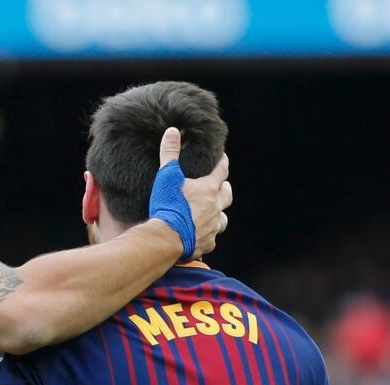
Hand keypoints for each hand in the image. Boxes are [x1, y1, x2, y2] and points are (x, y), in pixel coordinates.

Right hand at [150, 127, 232, 258]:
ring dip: (218, 215)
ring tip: (210, 214)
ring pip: (222, 219)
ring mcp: (212, 227)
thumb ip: (170, 154)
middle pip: (227, 195)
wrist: (166, 239)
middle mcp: (215, 208)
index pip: (221, 171)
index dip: (222, 162)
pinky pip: (210, 239)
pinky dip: (206, 236)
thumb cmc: (168, 206)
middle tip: (219, 187)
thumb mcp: (166, 177)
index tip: (222, 158)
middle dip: (224, 190)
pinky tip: (199, 236)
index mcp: (208, 190)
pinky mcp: (206, 243)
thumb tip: (172, 131)